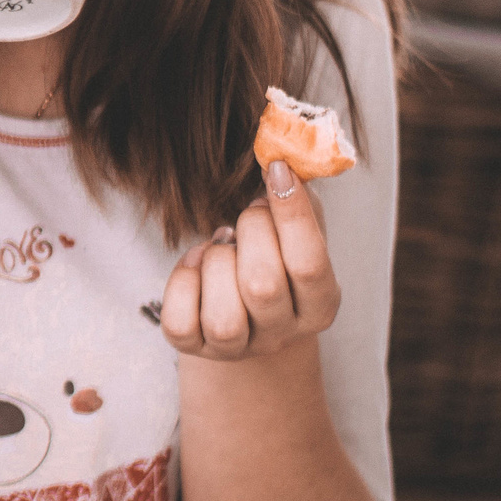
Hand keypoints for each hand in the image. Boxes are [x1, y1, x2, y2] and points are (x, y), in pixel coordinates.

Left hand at [160, 162, 341, 359]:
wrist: (243, 312)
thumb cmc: (272, 256)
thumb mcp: (295, 230)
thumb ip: (299, 195)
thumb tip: (287, 152)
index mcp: (321, 305)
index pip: (311, 263)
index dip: (292, 213)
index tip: (276, 168)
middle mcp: (283, 334)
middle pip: (263, 286)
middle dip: (250, 232)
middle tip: (247, 214)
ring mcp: (239, 347)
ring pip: (224, 316)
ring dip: (216, 262)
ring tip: (222, 244)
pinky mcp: (195, 347)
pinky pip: (180, 322)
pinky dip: (182, 283)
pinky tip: (197, 264)